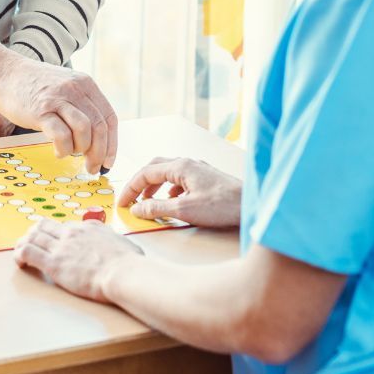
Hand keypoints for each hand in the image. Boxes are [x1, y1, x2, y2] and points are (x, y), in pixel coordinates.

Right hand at [0, 42, 117, 174]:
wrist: (5, 72)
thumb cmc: (34, 85)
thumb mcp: (65, 86)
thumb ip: (81, 105)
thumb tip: (96, 140)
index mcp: (86, 84)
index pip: (109, 118)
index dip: (112, 143)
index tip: (108, 161)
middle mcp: (75, 89)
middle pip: (99, 127)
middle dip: (99, 153)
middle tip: (92, 167)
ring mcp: (58, 99)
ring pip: (84, 130)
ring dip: (81, 150)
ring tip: (71, 154)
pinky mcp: (41, 110)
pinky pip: (61, 135)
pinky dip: (63, 149)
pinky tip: (58, 151)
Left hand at [14, 217, 141, 301]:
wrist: (123, 273)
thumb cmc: (128, 263)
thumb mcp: (124, 244)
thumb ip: (114, 242)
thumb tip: (118, 245)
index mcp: (88, 227)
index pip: (64, 225)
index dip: (55, 234)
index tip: (54, 242)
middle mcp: (72, 233)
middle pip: (43, 225)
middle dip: (34, 233)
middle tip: (32, 244)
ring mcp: (61, 247)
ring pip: (32, 236)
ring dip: (23, 243)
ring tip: (21, 253)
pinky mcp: (54, 263)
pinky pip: (28, 252)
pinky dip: (20, 255)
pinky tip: (21, 262)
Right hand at [117, 157, 241, 228]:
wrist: (250, 205)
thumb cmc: (221, 205)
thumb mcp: (184, 209)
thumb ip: (157, 208)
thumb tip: (137, 208)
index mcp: (180, 166)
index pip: (145, 173)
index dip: (131, 189)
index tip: (123, 203)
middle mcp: (188, 163)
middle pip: (156, 167)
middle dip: (141, 183)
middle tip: (131, 199)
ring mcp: (199, 169)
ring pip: (168, 172)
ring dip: (155, 185)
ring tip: (148, 201)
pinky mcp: (206, 178)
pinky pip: (181, 179)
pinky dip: (169, 189)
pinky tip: (172, 201)